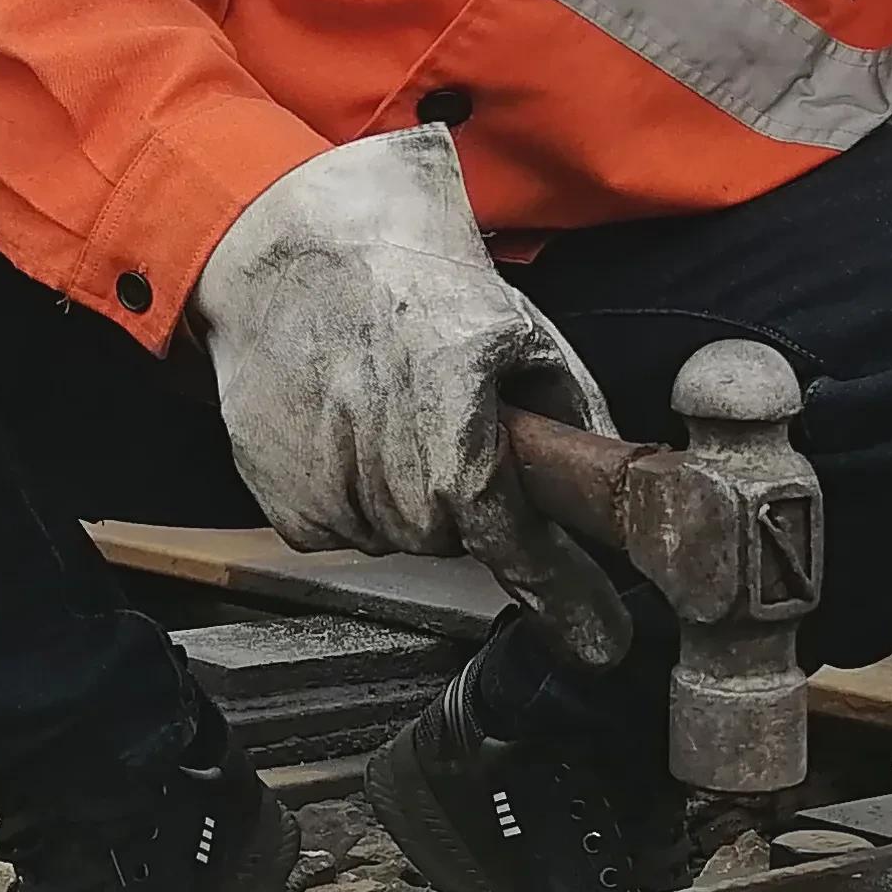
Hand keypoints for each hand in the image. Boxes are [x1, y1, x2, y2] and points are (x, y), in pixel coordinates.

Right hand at [192, 127, 627, 643]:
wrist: (293, 249)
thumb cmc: (407, 277)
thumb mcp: (519, 329)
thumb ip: (570, 412)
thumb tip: (608, 477)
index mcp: (457, 435)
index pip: (520, 547)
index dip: (565, 599)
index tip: (600, 642)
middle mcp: (392, 479)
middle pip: (454, 539)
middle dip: (466, 499)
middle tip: (446, 422)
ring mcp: (331, 496)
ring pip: (397, 537)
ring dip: (406, 495)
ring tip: (389, 410)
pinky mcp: (284, 502)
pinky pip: (342, 528)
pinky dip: (353, 493)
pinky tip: (348, 426)